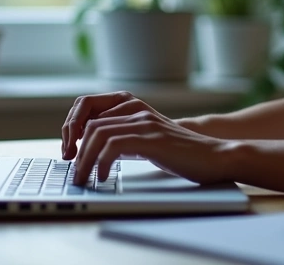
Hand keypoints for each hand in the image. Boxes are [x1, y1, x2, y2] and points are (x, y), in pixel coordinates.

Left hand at [62, 91, 232, 184]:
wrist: (214, 156)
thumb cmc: (180, 152)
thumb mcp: (146, 138)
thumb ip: (124, 135)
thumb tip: (91, 149)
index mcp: (132, 105)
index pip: (87, 106)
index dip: (71, 127)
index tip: (69, 151)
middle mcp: (136, 109)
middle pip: (89, 121)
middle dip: (74, 147)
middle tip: (72, 171)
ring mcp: (145, 122)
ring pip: (98, 134)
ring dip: (85, 160)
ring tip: (83, 178)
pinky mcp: (151, 138)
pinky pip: (114, 145)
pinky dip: (102, 162)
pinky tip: (104, 176)